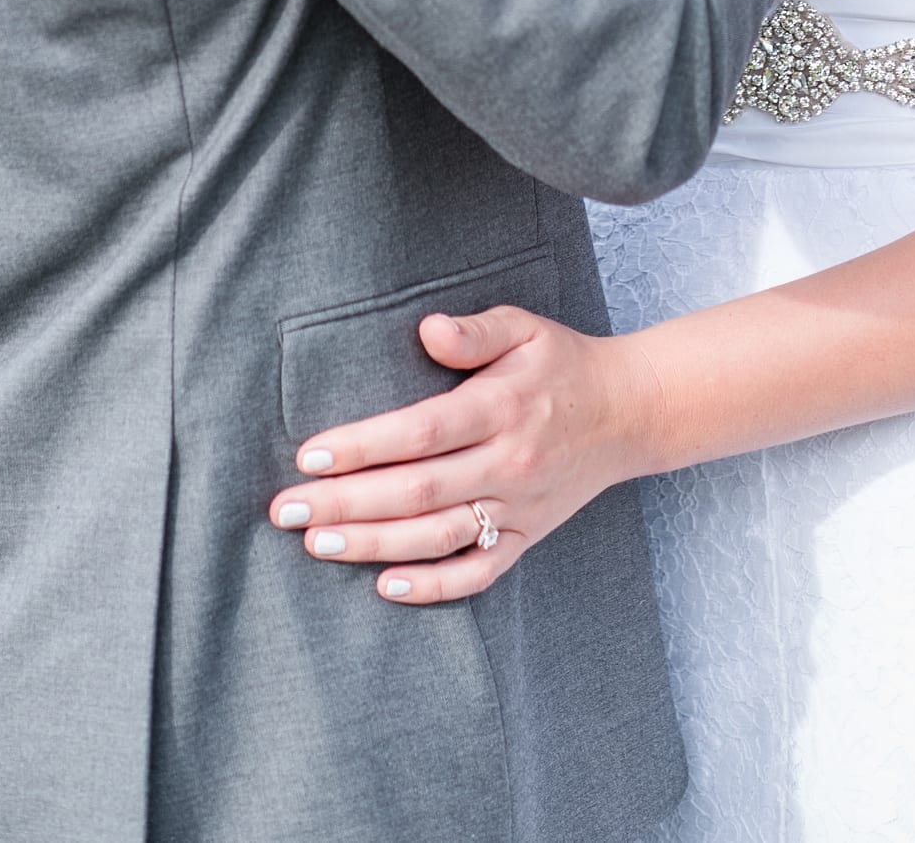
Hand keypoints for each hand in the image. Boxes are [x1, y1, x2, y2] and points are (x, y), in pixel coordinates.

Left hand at [266, 303, 654, 605]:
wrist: (628, 413)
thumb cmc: (562, 364)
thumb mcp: (524, 327)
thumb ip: (475, 331)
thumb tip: (427, 330)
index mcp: (502, 408)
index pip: (420, 433)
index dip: (362, 447)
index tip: (309, 456)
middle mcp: (508, 464)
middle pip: (416, 492)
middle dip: (345, 503)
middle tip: (286, 510)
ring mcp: (519, 509)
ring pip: (437, 537)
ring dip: (373, 545)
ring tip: (316, 544)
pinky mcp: (527, 538)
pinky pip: (478, 572)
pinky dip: (434, 586)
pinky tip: (386, 586)